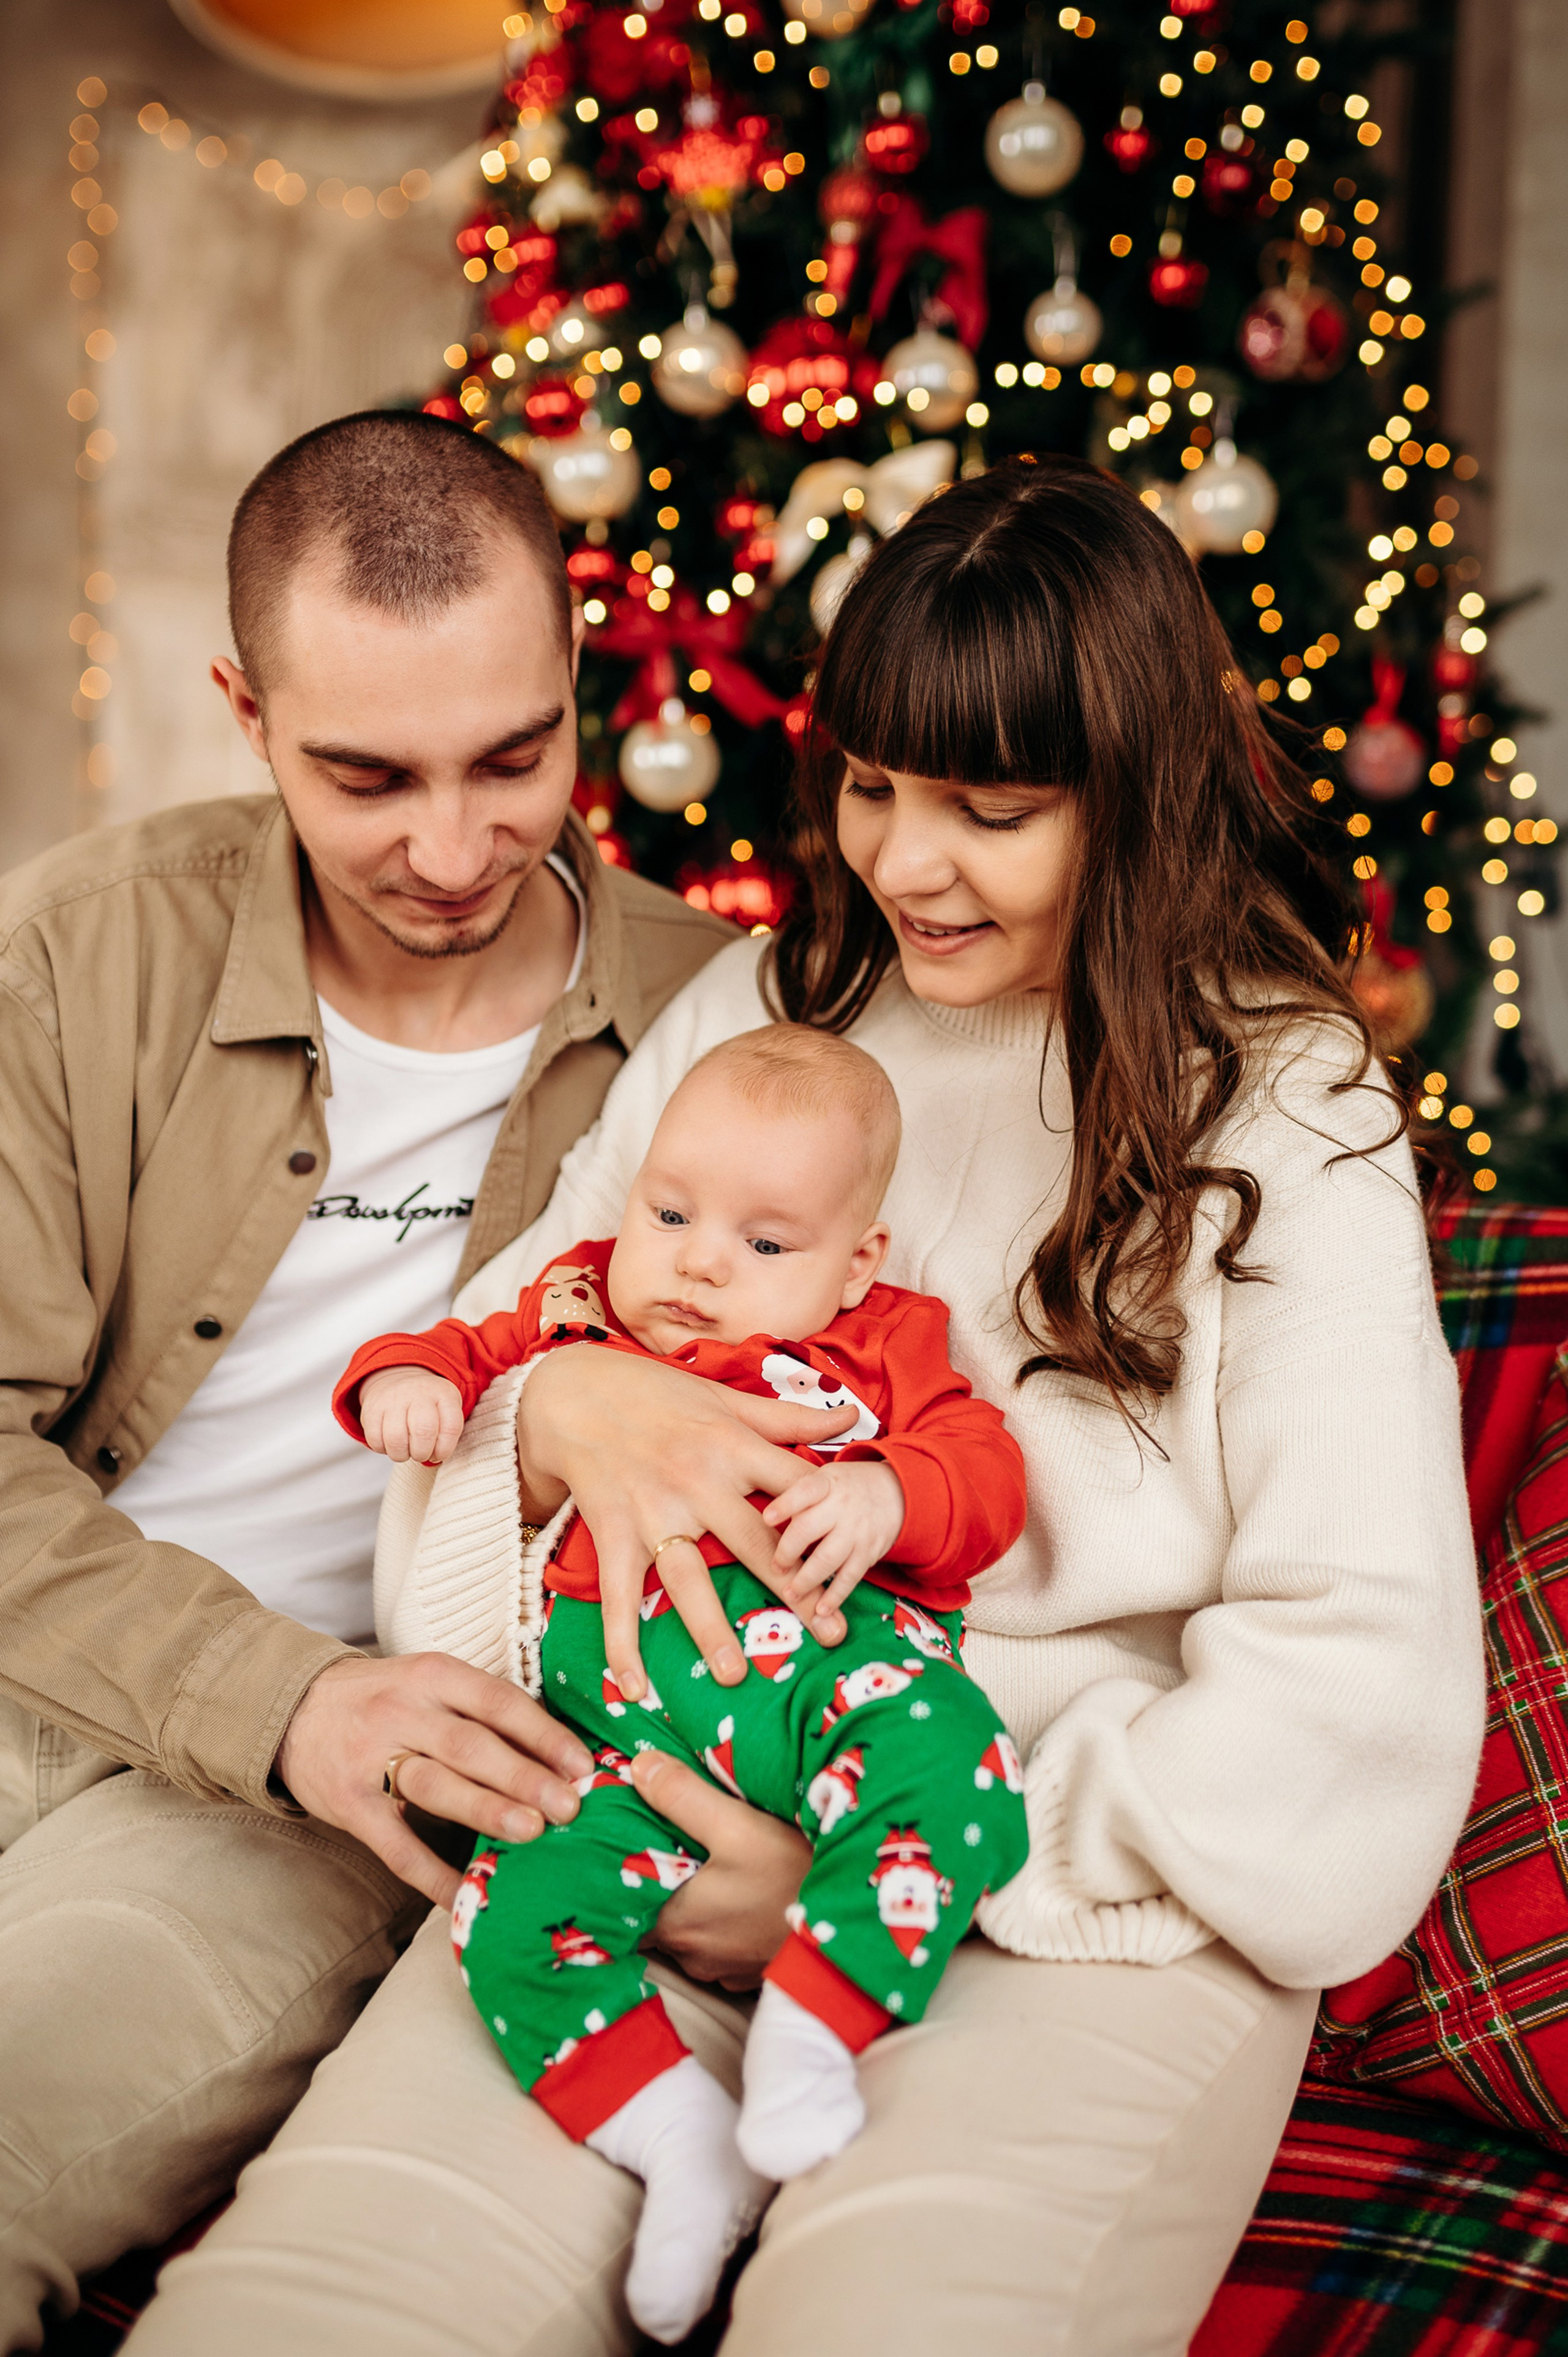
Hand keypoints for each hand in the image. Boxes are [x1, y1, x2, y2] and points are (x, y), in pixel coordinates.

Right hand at [275, 1653, 591, 1907]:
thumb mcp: (431, 1683)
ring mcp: (372, 1757)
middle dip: (524, 1777)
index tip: (582, 1765)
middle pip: (471, 1745)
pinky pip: (395, 1843)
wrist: (295, 1707)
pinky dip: (430, 1872)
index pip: (498, 1701)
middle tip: (568, 1807)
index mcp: (434, 1676)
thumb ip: (483, 1711)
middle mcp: (404, 1710)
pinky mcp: (348, 1803)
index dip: (543, 1734)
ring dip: (486, 1810)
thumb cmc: (386, 1698)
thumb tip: (558, 1754)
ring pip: (436, 1785)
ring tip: (531, 1833)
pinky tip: (463, 1894)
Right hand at [359, 1367, 464, 1464]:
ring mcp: (393, 1399)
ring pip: (396, 1440)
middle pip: (423, 1433)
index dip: (445, 1450)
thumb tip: (435, 1458)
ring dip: (401, 1455)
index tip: (439, 1453)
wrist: (399, 1381)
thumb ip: (447, 1434)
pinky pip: (374, 1440)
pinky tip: (389, 1442)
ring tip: (405, 1450)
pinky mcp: (371, 1408)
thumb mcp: (446, 1411)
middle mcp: (419, 1392)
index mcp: (444, 1394)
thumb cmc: (428, 1407)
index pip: (451, 1428)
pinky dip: (382, 1449)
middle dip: (422, 1453)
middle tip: (420, 1453)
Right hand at [517, 1348, 858, 1707]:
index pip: (793, 1487)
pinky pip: (618, 1596)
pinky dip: (621, 1643)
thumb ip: (789, 1419)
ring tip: (732, 1676)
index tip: (854, 1561)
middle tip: (831, 1633)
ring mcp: (650, 1511)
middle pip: (753, 1542)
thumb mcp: (726, 1399)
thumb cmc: (659, 1395)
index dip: (826, 1522)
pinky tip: (633, 1688)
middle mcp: (695, 1480)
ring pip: (686, 1577)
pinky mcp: (612, 1533)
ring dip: (708, 1628)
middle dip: (794, 1589)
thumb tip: (851, 1414)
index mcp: (731, 1445)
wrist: (575, 1393)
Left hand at [634, 1749, 810, 1991]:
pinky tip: (741, 1891)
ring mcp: (723, 1969)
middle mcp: (691, 1955)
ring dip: (695, 1901)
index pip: (624, 1899)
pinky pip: (721, 1942)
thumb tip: (637, 1767)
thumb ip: (683, 1796)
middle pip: (657, 1913)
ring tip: (709, 1861)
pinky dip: (724, 1919)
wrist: (855, 1918)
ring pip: (690, 1929)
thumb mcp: (737, 1825)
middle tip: (674, 1840)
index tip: (631, 1838)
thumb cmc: (793, 1875)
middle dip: (663, 1879)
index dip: (624, 1868)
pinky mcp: (749, 1971)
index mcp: (674, 1923)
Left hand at [764, 1460, 905, 1628]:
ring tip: (790, 1594)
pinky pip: (850, 1577)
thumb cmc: (847, 1488)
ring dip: (806, 1580)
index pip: (804, 1491)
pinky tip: (820, 1609)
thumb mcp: (826, 1479)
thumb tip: (764, 1521)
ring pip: (827, 1559)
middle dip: (787, 1552)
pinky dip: (835, 1595)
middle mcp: (842, 1506)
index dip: (784, 1505)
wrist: (897, 1492)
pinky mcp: (868, 1553)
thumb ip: (800, 1496)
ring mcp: (856, 1531)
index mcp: (827, 1483)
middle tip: (774, 1566)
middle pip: (808, 1529)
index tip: (766, 1518)